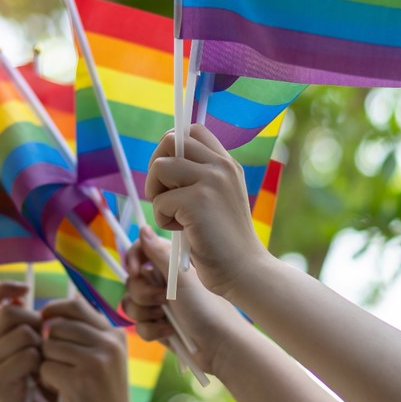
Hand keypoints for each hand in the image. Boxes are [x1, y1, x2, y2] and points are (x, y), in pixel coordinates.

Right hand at [0, 282, 54, 401]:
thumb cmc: (37, 384)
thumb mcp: (29, 348)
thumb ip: (21, 324)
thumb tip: (19, 295)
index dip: (5, 287)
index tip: (27, 288)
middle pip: (8, 312)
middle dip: (33, 320)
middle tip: (42, 339)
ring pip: (22, 333)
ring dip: (40, 346)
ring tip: (41, 363)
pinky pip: (27, 356)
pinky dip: (40, 364)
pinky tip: (40, 378)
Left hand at [39, 298, 131, 401]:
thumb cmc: (102, 393)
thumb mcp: (104, 358)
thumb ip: (88, 332)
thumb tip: (61, 303)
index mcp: (115, 335)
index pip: (76, 306)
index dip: (54, 309)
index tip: (43, 319)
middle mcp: (110, 344)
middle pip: (58, 327)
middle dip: (50, 345)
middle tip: (58, 365)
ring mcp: (97, 361)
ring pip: (49, 346)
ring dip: (48, 363)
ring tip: (61, 380)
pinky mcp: (81, 380)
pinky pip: (46, 367)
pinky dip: (47, 381)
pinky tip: (61, 391)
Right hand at [123, 226, 253, 375]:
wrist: (220, 345)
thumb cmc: (206, 308)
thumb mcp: (181, 277)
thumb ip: (158, 253)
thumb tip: (143, 229)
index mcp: (170, 265)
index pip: (140, 252)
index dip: (133, 260)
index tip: (136, 271)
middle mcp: (163, 282)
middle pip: (132, 281)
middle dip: (143, 293)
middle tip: (163, 299)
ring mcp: (160, 305)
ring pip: (131, 304)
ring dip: (146, 312)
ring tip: (167, 317)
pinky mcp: (158, 326)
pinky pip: (139, 325)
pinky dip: (152, 329)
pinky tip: (170, 331)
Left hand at [145, 124, 271, 296]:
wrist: (245, 271)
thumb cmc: (222, 239)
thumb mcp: (215, 198)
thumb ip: (197, 175)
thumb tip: (161, 159)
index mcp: (227, 163)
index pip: (192, 130)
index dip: (171, 147)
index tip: (169, 174)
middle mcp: (221, 166)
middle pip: (170, 140)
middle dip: (156, 167)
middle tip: (164, 194)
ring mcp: (212, 181)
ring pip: (159, 167)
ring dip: (156, 194)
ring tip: (173, 214)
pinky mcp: (198, 201)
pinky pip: (159, 201)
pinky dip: (162, 219)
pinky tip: (182, 231)